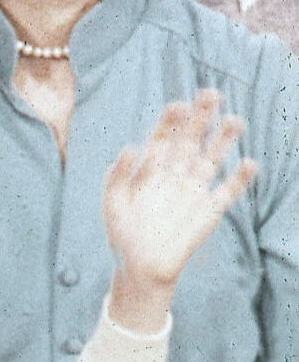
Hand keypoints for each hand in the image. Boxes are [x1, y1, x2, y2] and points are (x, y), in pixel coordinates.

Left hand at [103, 90, 255, 332]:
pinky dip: (239, 179)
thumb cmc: (122, 233)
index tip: (178, 105)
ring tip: (236, 119)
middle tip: (211, 94)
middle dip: (200, 118)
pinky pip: (227, 191)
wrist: (140, 267)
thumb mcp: (112, 201)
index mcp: (150, 169)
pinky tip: (248, 163)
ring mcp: (193, 191)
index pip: (162, 138)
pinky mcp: (209, 211)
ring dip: (223, 141)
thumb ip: (117, 174)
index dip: (170, 121)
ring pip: (211, 159)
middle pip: (190, 141)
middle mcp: (174, 174)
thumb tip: (129, 146)